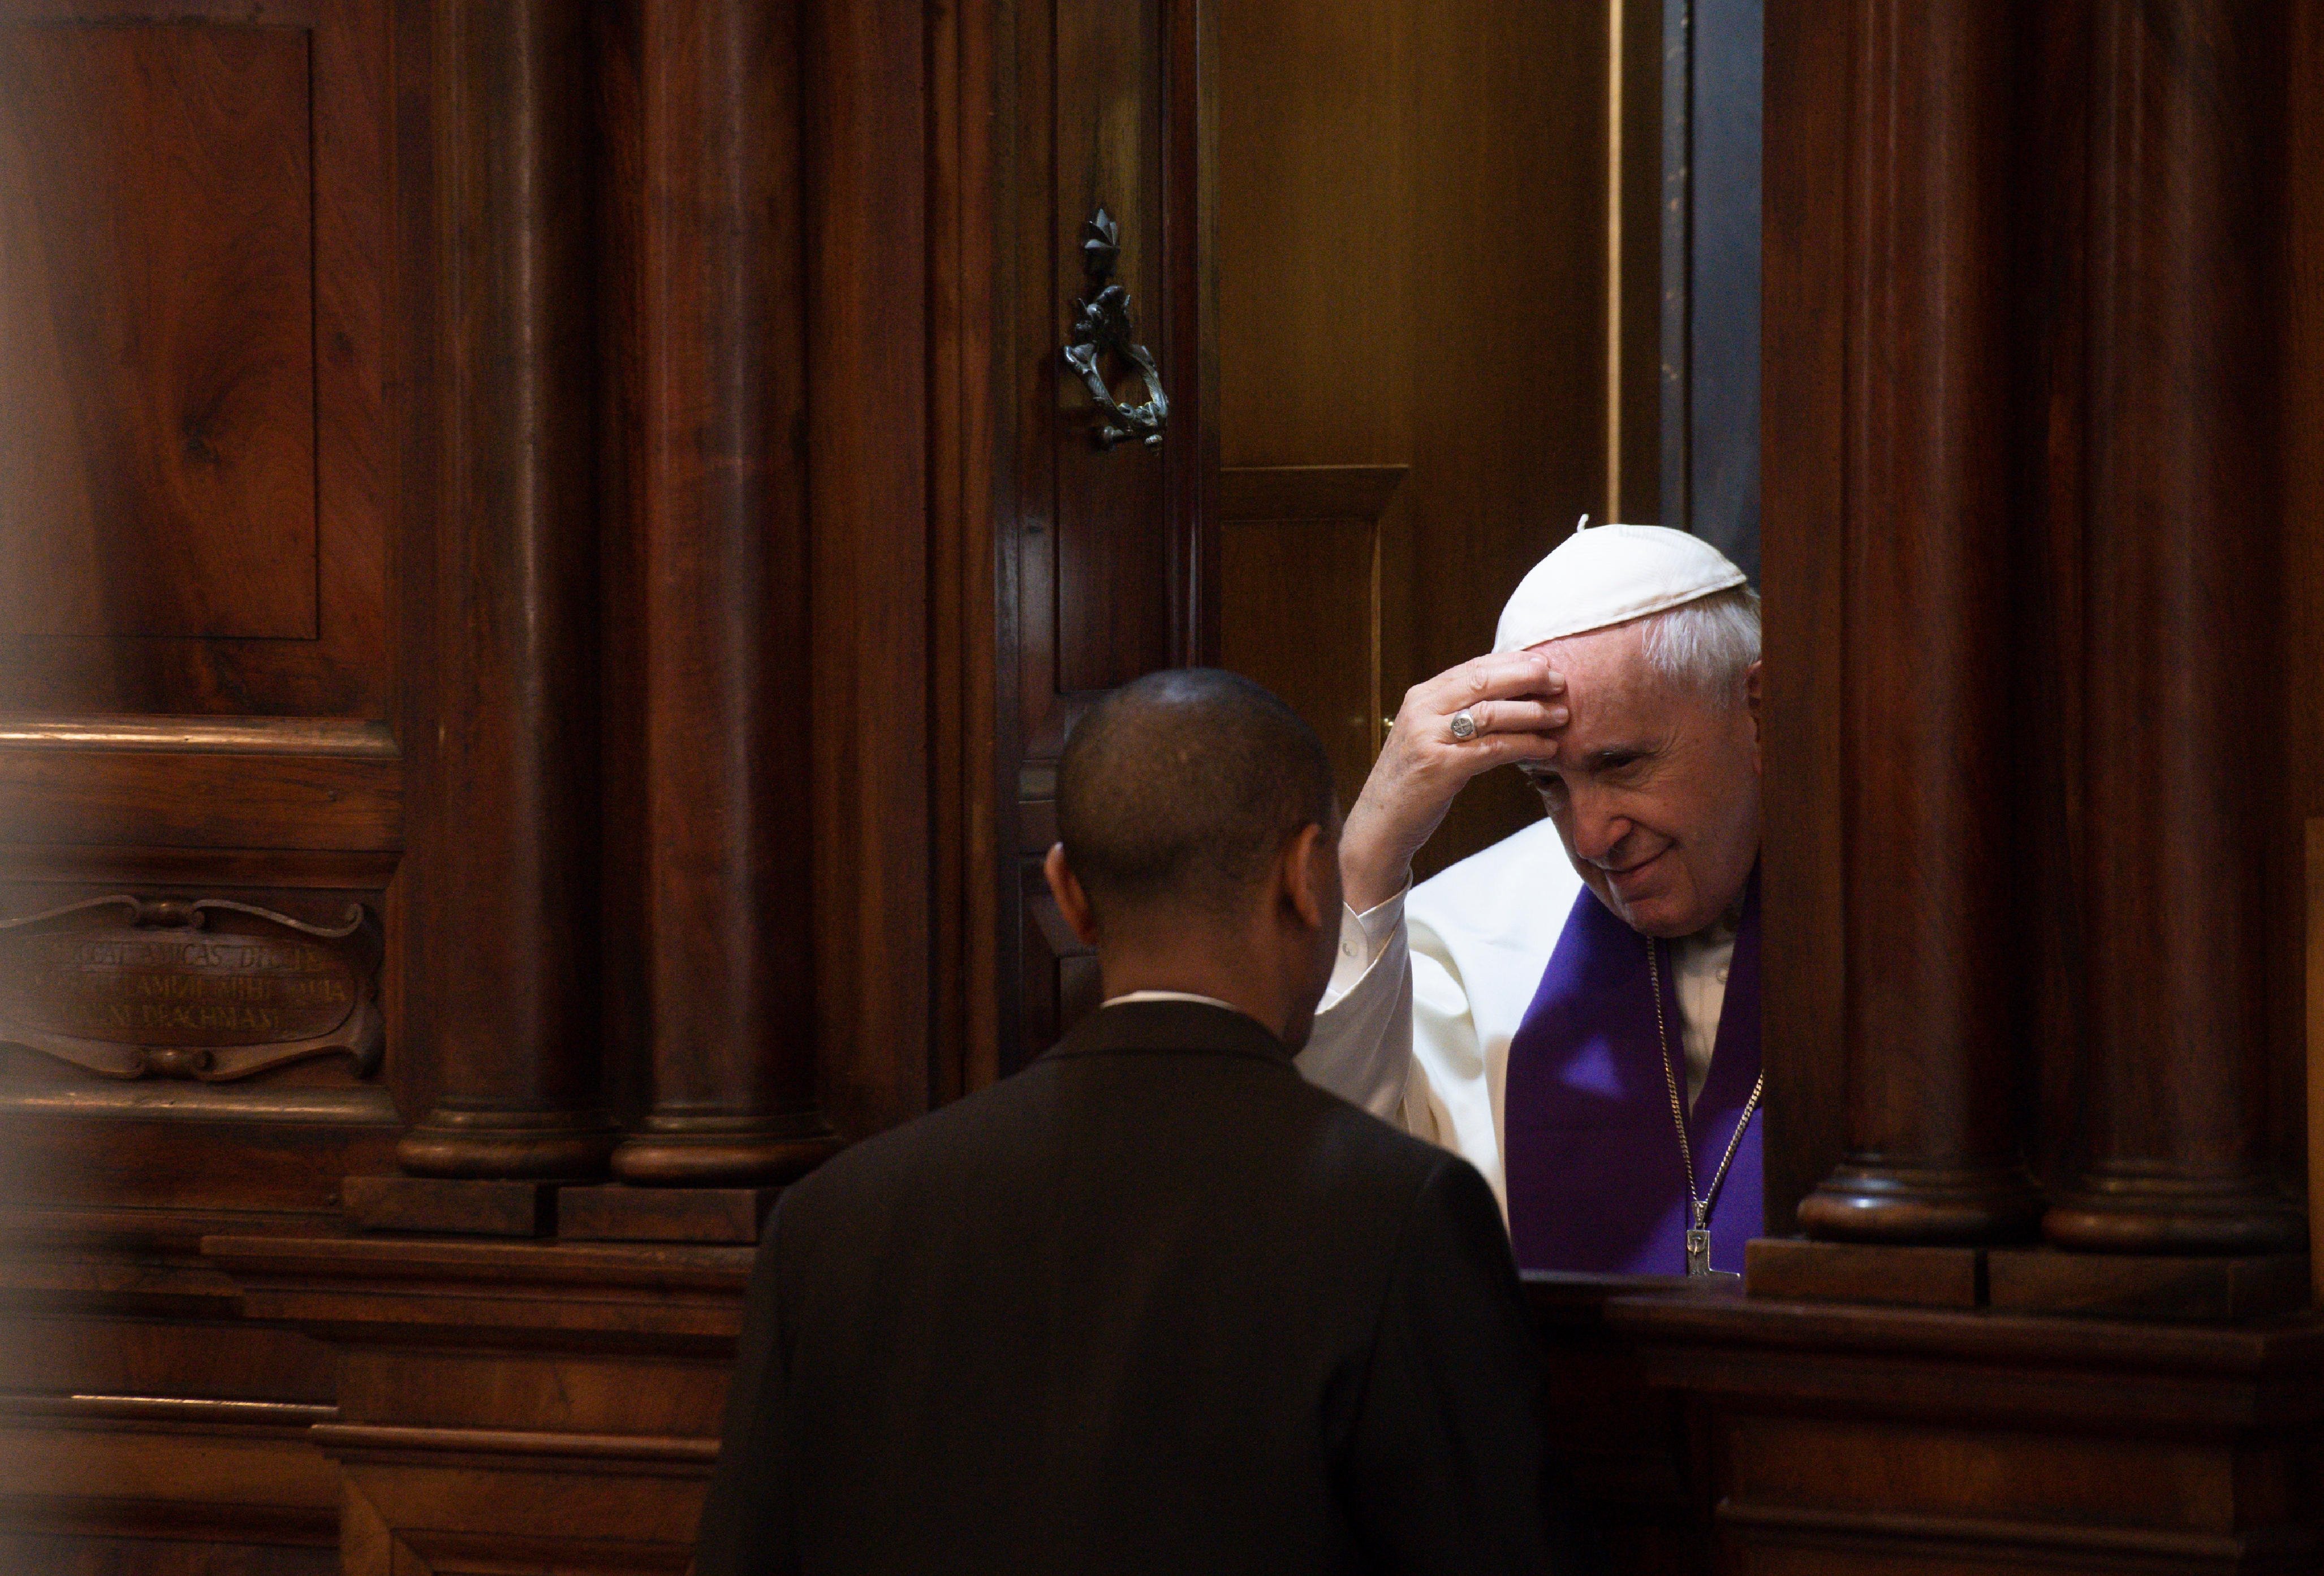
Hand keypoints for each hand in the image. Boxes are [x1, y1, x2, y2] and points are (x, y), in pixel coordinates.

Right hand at [1340, 651, 1566, 910]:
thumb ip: (1456, 713)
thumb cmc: (1412, 782)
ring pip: (1491, 713)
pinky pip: (1493, 749)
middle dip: (1527, 678)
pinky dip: (1525, 745)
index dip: (1513, 663)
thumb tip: (1507, 695)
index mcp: (1421, 697)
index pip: (1474, 668)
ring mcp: (1429, 738)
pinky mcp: (1440, 768)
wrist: (1379, 825)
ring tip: (1561, 715)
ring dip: (1533, 712)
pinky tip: (1546, 748)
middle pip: (1483, 681)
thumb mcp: (1428, 736)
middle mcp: (1422, 711)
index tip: (1544, 664)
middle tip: (1560, 681)